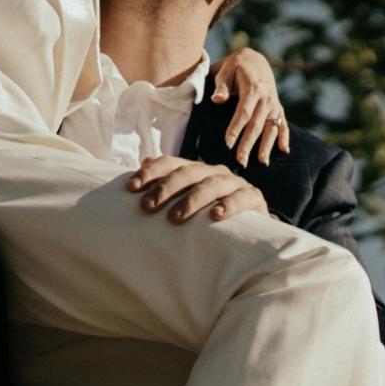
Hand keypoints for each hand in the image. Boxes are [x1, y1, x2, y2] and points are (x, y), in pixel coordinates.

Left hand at [128, 155, 270, 223]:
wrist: (251, 225)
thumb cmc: (211, 212)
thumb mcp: (188, 198)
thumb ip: (168, 182)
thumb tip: (144, 160)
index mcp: (196, 170)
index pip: (171, 163)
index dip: (150, 173)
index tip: (131, 188)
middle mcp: (214, 172)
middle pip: (188, 173)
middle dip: (165, 188)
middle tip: (147, 206)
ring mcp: (235, 183)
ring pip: (211, 185)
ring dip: (192, 200)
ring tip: (175, 217)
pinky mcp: (253, 198)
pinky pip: (241, 198)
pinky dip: (229, 205)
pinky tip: (216, 215)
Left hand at [210, 47, 289, 163]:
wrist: (255, 60)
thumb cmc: (235, 67)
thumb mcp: (226, 71)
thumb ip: (222, 86)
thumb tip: (217, 99)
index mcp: (253, 88)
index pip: (243, 112)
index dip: (236, 128)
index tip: (228, 143)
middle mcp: (266, 98)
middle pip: (257, 125)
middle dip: (249, 144)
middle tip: (241, 161)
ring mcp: (274, 104)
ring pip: (271, 128)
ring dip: (267, 146)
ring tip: (262, 162)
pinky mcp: (278, 108)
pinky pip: (283, 124)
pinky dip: (285, 137)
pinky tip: (284, 151)